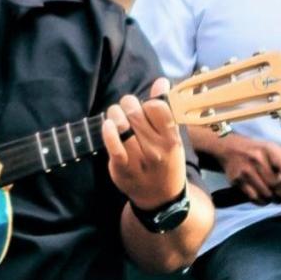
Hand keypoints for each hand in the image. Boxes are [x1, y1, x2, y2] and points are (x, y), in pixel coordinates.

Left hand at [105, 78, 188, 209]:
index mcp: (172, 139)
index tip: (147, 106)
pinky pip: (111, 143)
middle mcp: (156, 149)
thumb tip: (161, 81)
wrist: (159, 197)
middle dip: (128, 103)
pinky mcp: (121, 167)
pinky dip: (108, 130)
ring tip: (117, 115)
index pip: (158, 107)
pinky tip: (108, 125)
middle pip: (136, 112)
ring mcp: (138, 159)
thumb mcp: (173, 138)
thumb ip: (166, 110)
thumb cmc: (166, 161)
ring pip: (121, 123)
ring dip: (116, 113)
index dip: (149, 101)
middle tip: (128, 106)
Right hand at [211, 132, 280, 203]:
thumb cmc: (259, 150)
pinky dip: (263, 202)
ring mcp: (245, 171)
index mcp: (270, 150)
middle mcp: (257, 160)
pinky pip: (254, 198)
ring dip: (275, 200)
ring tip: (279, 198)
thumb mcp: (276, 150)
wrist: (229, 149)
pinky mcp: (237, 181)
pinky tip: (266, 198)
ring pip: (265, 194)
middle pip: (275, 185)